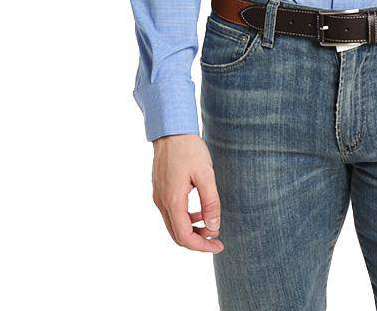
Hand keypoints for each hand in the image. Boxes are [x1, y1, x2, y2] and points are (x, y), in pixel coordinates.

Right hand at [151, 133, 223, 251]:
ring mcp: (158, 196)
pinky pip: (171, 213)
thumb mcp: (205, 174)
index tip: (218, 245)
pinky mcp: (160, 190)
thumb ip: (210, 201)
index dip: (201, 246)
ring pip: (173, 225)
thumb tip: (213, 227)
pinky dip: (185, 218)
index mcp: (172, 200)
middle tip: (216, 241)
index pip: (184, 236)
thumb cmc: (189, 149)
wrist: (171, 129)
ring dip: (191, 230)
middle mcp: (161, 202)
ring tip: (210, 226)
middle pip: (177, 234)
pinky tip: (199, 212)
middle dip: (197, 241)